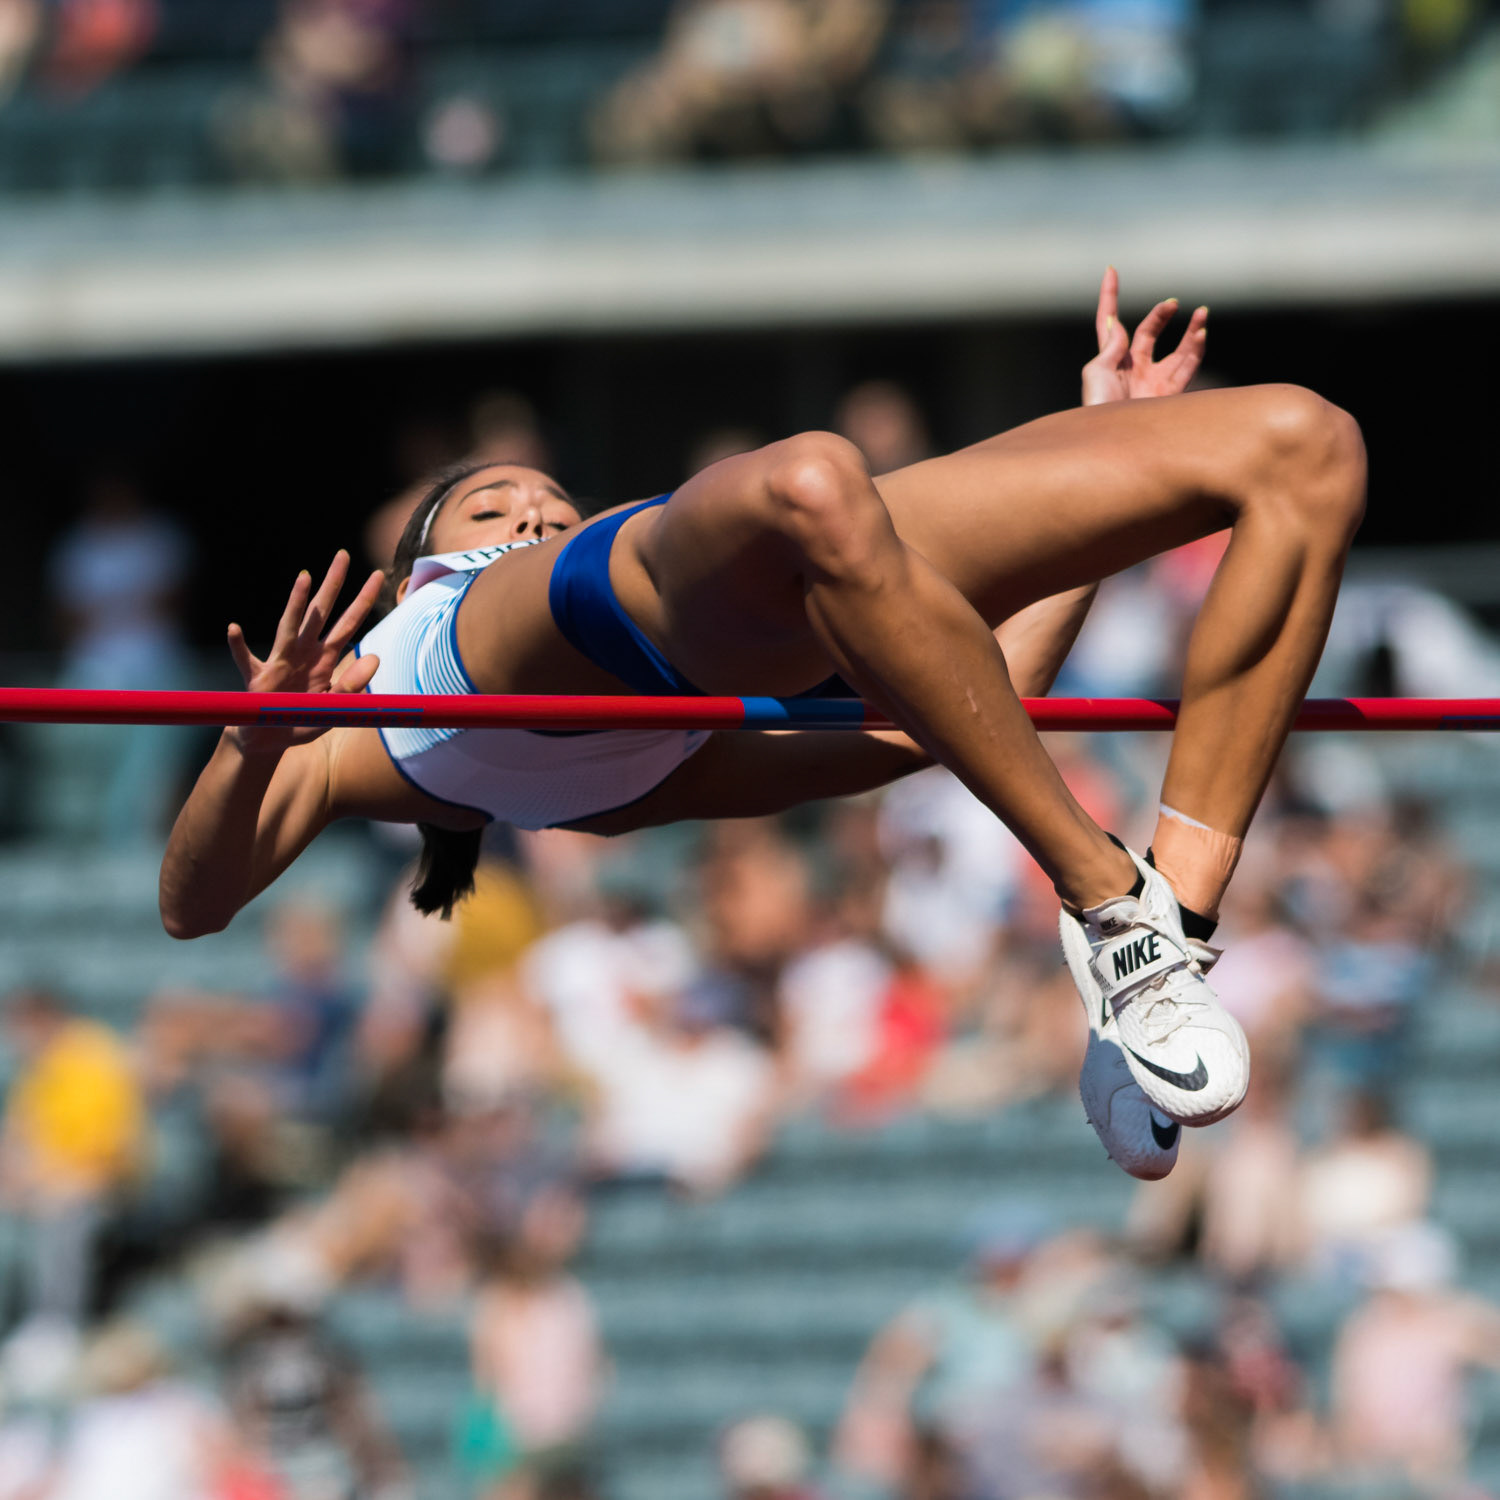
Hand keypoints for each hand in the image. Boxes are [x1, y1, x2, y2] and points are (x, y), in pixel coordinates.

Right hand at [226, 550, 384, 754]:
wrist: (266, 740)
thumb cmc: (299, 720)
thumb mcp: (333, 709)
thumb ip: (354, 686)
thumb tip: (375, 657)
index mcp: (324, 659)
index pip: (349, 624)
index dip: (363, 601)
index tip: (378, 574)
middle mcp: (303, 653)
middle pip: (321, 614)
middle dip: (333, 585)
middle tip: (344, 554)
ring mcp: (279, 663)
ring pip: (288, 627)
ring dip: (296, 603)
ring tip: (304, 577)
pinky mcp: (256, 680)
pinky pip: (245, 661)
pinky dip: (239, 646)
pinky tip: (234, 629)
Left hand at [1081, 266, 1207, 406]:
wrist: (1115, 444)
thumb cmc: (1097, 411)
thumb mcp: (1096, 375)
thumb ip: (1109, 348)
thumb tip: (1113, 321)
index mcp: (1110, 361)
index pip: (1109, 322)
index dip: (1110, 296)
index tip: (1111, 270)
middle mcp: (1133, 369)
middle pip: (1149, 332)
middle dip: (1161, 315)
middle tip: (1172, 304)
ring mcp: (1153, 381)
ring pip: (1176, 349)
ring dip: (1190, 331)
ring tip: (1201, 313)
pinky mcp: (1169, 395)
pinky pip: (1188, 367)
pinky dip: (1197, 350)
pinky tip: (1202, 333)